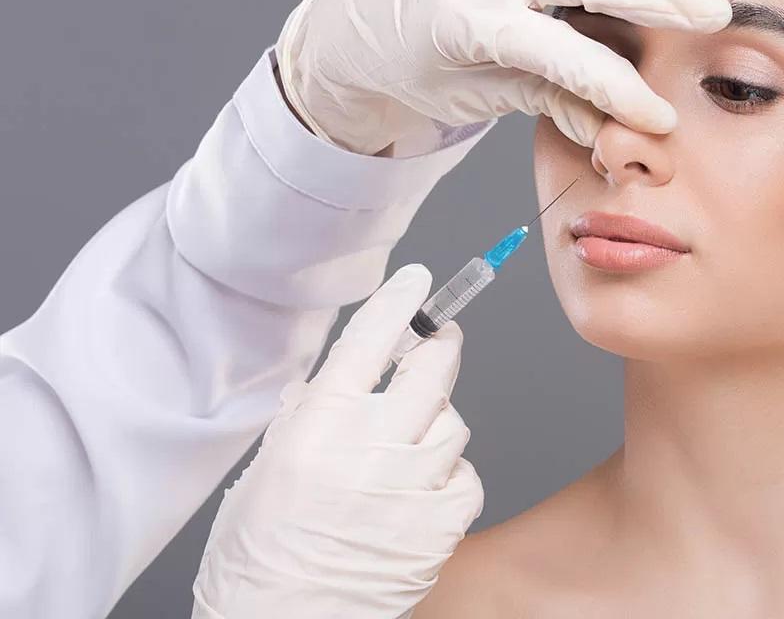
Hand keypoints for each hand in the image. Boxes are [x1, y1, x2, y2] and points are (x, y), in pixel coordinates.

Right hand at [192, 264, 481, 618]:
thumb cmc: (259, 558)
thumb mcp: (268, 470)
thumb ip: (310, 417)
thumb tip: (342, 376)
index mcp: (319, 428)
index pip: (369, 341)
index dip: (399, 303)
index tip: (417, 282)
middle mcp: (370, 449)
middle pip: (433, 369)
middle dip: (440, 347)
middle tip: (438, 342)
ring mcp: (411, 487)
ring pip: (454, 423)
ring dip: (436, 424)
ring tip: (405, 450)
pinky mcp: (440, 526)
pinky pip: (466, 476)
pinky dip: (450, 475)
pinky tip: (420, 490)